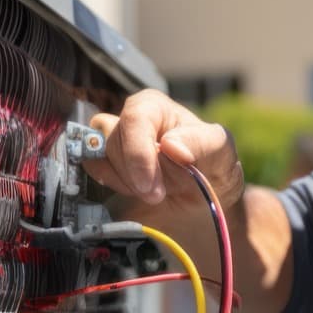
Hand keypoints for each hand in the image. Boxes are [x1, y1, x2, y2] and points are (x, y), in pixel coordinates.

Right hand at [84, 90, 245, 215]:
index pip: (134, 119)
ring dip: (124, 181)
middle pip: (111, 140)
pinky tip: (135, 192)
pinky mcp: (106, 166)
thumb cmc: (213, 169)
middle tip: (159, 194)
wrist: (202, 205)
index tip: (151, 186)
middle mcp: (130, 121)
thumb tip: (170, 144)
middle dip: (134, 174)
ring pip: (98, 156)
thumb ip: (200, 143)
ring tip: (153, 191)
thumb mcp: (220, 151)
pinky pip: (92, 170)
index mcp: (155, 107)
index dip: (138, 153)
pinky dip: (112, 185)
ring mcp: (116, 143)